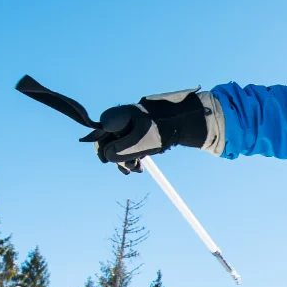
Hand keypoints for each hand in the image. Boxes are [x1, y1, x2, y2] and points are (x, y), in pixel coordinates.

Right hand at [82, 89, 219, 171]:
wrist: (186, 121)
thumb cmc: (164, 129)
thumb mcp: (142, 142)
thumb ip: (122, 150)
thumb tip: (107, 157)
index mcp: (119, 115)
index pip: (100, 131)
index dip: (101, 147)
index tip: (107, 161)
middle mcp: (122, 118)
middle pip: (108, 140)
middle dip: (116, 157)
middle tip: (127, 171)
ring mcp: (130, 124)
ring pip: (120, 145)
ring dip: (126, 160)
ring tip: (139, 169)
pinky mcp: (139, 130)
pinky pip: (130, 144)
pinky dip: (133, 156)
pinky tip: (140, 167)